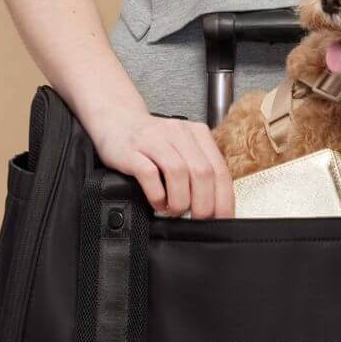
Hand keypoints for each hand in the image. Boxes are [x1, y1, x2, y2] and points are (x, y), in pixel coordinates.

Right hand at [90, 110, 233, 218]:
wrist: (116, 121)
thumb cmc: (152, 143)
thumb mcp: (182, 150)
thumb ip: (199, 171)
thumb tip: (215, 207)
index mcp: (197, 134)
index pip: (220, 170)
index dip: (223, 199)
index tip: (222, 218)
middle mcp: (178, 133)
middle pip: (202, 172)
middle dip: (203, 204)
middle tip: (198, 219)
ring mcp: (154, 140)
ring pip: (178, 172)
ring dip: (180, 201)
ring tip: (176, 212)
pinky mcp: (132, 150)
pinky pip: (149, 174)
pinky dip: (157, 195)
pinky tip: (158, 203)